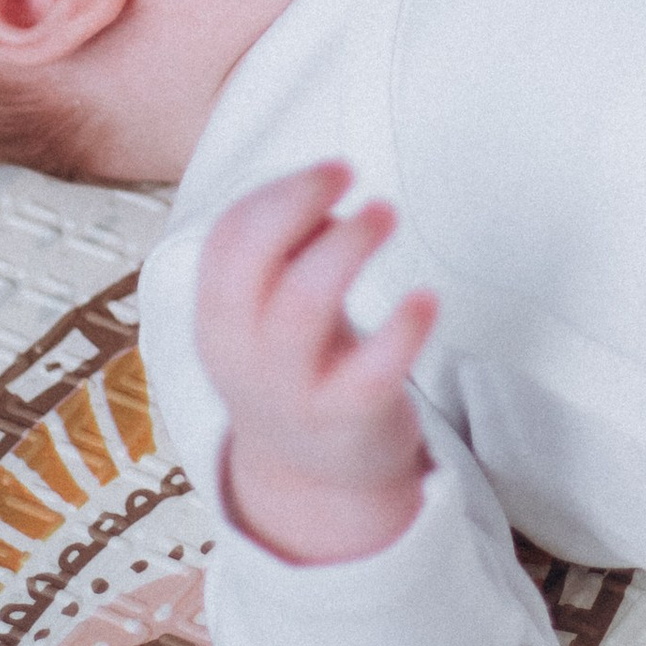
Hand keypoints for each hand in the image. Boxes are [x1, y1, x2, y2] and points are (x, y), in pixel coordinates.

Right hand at [192, 163, 434, 565]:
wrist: (316, 475)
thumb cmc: (301, 365)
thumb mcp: (275, 310)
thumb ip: (289, 251)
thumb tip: (325, 196)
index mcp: (218, 318)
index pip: (227, 240)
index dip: (278, 193)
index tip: (332, 170)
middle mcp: (243, 354)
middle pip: (252, 267)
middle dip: (298, 204)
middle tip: (351, 175)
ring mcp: (291, 390)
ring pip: (303, 307)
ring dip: (346, 247)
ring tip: (385, 214)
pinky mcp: (347, 419)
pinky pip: (370, 372)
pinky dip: (402, 328)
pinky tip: (426, 298)